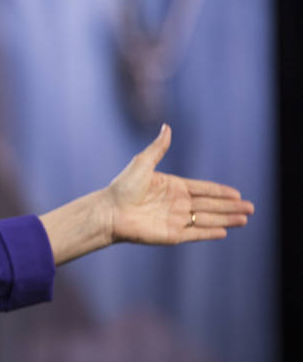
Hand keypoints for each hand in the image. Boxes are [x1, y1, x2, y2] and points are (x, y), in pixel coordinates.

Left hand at [106, 124, 253, 244]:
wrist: (109, 211)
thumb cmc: (123, 187)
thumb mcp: (143, 163)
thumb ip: (158, 148)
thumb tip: (167, 126)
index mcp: (173, 187)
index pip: (203, 189)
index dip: (221, 192)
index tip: (237, 194)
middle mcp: (176, 204)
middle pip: (210, 205)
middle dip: (231, 207)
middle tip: (251, 208)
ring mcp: (175, 220)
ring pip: (207, 219)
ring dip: (227, 219)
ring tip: (245, 219)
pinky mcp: (171, 234)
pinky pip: (195, 233)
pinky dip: (210, 232)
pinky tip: (225, 232)